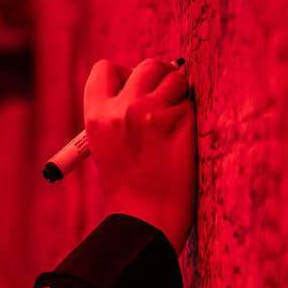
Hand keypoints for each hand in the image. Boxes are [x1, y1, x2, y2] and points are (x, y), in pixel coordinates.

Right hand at [84, 58, 196, 252]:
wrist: (147, 222)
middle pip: (146, 66)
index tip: (136, 92)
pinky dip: (191, 116)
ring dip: (179, 95)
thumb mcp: (107, 146)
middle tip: (165, 103)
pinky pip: (191, 102)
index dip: (125, 75)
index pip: (106, 69)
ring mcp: (149, 113)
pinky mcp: (178, 121)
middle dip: (159, 79)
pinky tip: (183, 141)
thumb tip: (150, 78)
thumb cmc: (131, 189)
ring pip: (174, 77)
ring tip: (174, 124)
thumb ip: (119, 112)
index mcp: (96, 117)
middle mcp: (120, 110)